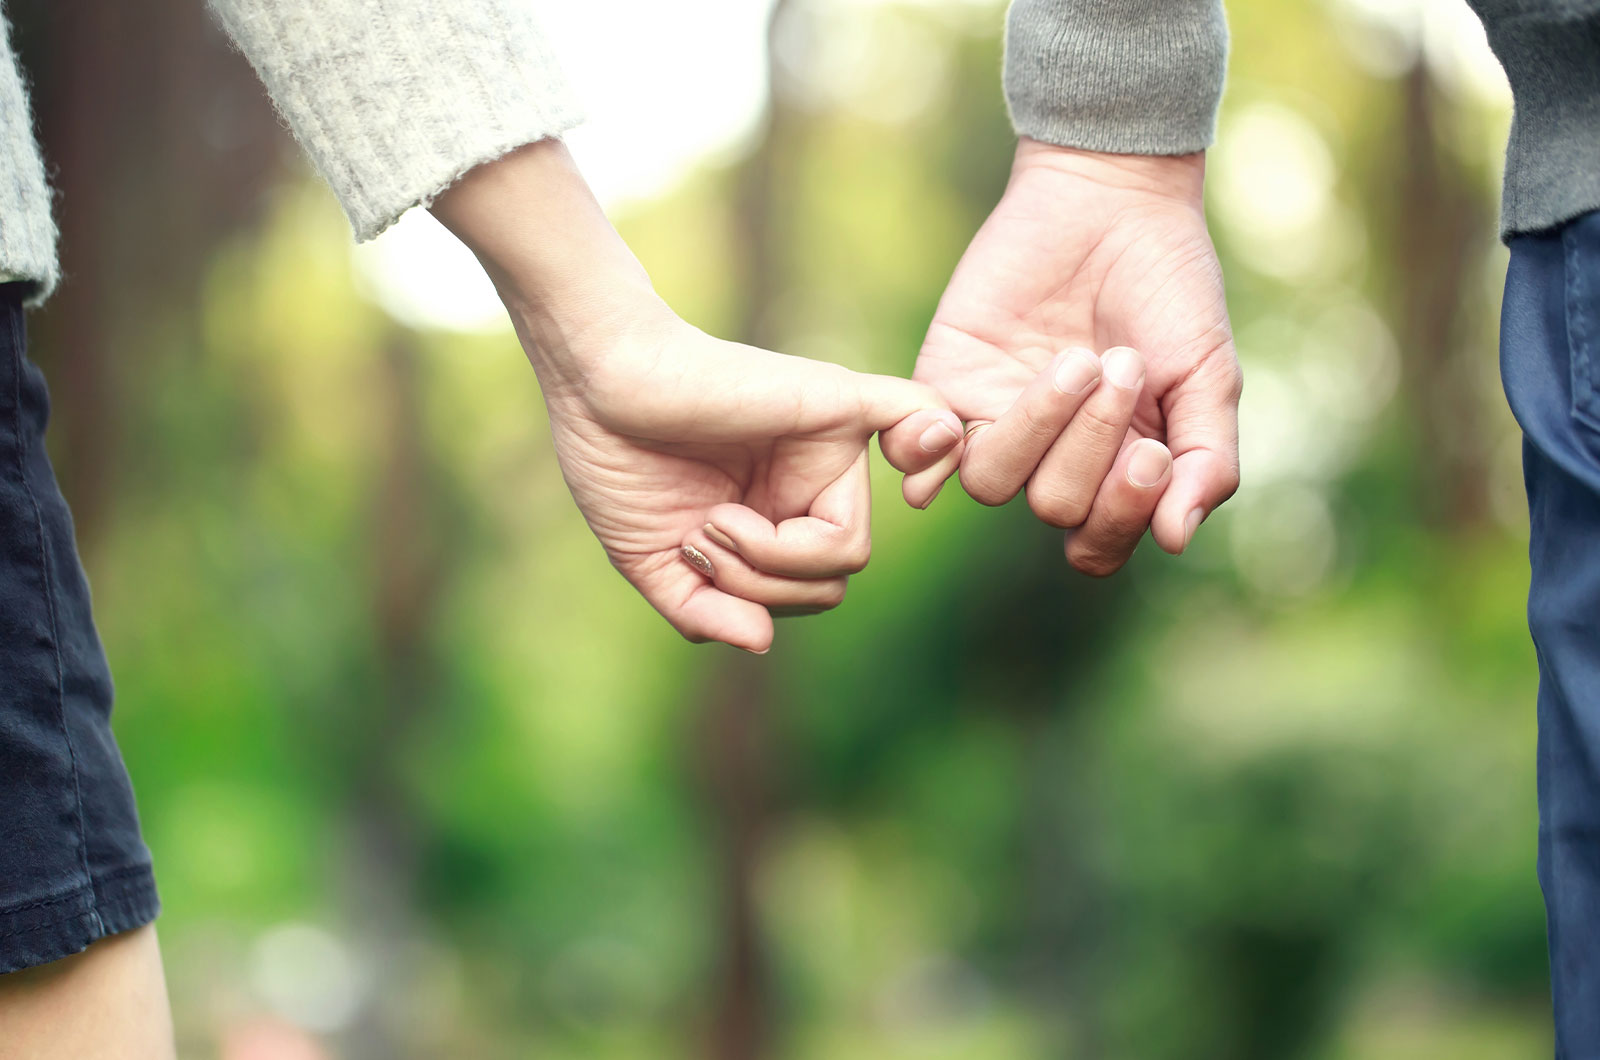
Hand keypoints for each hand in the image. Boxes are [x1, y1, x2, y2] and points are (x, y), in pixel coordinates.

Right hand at [432, 140, 959, 651]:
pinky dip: (935, 448)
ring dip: (772, 559)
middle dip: (759, 583)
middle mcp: (807, 482)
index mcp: (772, 515)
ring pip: (850, 551)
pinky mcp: (839, 404)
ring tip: (718, 519)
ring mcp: (828, 446)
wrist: (596, 382)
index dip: (752, 597)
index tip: (689, 555)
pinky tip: (917, 474)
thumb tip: (763, 641)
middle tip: (704, 536)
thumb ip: (704, 612)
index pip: (808, 590)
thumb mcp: (653, 562)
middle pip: (833, 580)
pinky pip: (922, 418)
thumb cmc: (615, 459)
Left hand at [884, 139, 1241, 574]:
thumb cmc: (1171, 288)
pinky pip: (915, 449)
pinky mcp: (946, 382)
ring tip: (1076, 360)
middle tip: (1122, 365)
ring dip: (1038, 426)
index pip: (1097, 544)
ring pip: (992, 481)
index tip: (1151, 453)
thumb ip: (1206, 461)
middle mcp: (1050, 459)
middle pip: (1052, 506)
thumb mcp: (1209, 374)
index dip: (1118, 514)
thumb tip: (1176, 539)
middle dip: (1091, 443)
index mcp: (1113, 472)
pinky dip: (923, 453)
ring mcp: (995, 422)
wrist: (1111, 199)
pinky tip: (946, 425)